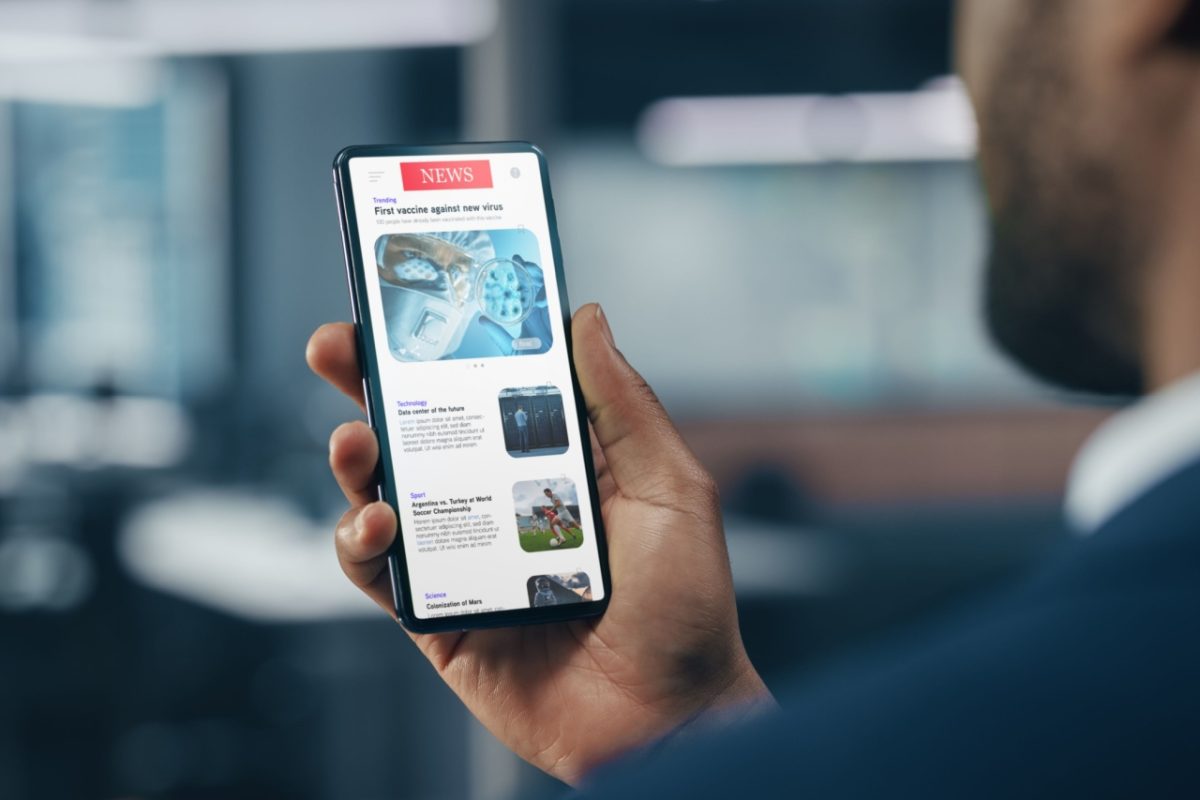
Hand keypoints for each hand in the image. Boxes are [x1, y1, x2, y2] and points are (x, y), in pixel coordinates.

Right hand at [306, 303, 773, 785]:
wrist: (669, 720)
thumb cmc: (686, 607)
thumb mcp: (671, 489)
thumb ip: (624, 405)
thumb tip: (587, 316)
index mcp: (556, 462)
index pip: (489, 388)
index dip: (447, 345)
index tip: (411, 302)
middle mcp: (503, 502)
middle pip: (423, 430)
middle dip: (372, 383)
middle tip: (337, 348)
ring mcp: (467, 557)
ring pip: (388, 493)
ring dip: (356, 458)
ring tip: (356, 440)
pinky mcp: (438, 616)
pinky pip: (380, 573)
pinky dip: (361, 542)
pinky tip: (376, 523)